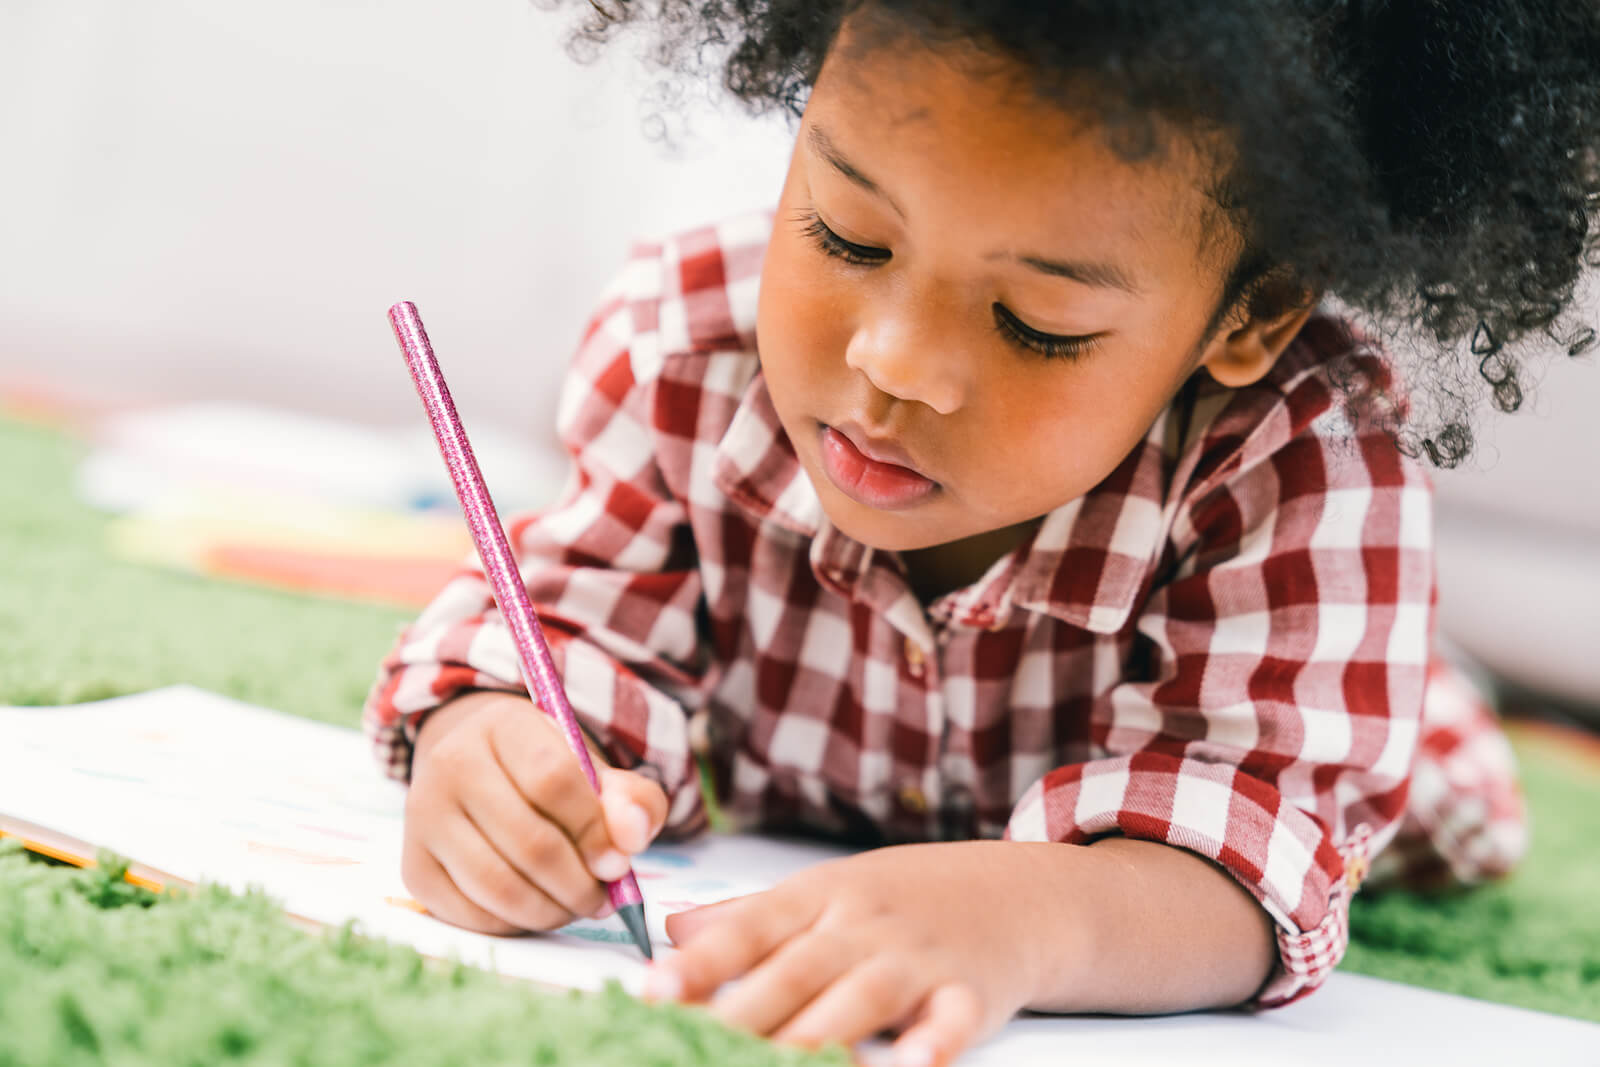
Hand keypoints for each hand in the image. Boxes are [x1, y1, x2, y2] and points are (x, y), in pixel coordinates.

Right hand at [401, 690, 668, 934]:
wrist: (476, 768)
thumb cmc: (547, 770)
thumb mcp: (594, 768)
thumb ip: (630, 798)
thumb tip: (631, 837)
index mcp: (503, 726)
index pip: (553, 779)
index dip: (594, 830)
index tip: (619, 862)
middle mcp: (451, 764)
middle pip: (528, 842)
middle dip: (579, 883)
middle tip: (605, 898)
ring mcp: (423, 818)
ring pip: (498, 886)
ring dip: (551, 910)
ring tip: (577, 905)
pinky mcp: (414, 868)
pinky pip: (472, 914)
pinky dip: (516, 924)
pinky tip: (538, 908)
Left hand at [647, 841, 1062, 1065]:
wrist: (1016, 893)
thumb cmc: (906, 898)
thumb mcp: (827, 891)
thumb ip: (749, 916)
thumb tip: (673, 929)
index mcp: (820, 897)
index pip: (751, 927)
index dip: (702, 961)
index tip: (654, 991)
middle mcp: (862, 924)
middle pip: (797, 971)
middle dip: (744, 1014)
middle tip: (693, 1049)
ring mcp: (917, 958)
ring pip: (860, 998)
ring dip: (820, 1037)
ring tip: (782, 1064)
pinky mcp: (969, 994)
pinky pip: (948, 1021)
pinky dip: (931, 1045)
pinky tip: (913, 1066)